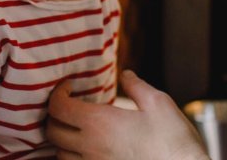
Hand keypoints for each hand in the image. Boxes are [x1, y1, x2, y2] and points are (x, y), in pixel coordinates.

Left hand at [47, 70, 208, 159]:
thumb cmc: (174, 140)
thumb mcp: (158, 103)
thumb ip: (136, 86)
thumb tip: (126, 74)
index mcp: (100, 123)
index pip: (58, 107)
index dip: (57, 93)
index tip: (69, 86)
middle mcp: (91, 147)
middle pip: (52, 132)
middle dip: (54, 116)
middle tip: (70, 105)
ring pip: (60, 154)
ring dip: (62, 140)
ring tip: (77, 129)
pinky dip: (74, 157)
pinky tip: (89, 149)